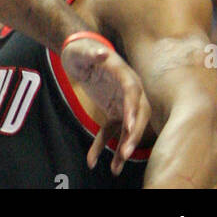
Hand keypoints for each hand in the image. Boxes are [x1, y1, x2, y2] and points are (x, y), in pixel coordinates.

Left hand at [60, 35, 150, 175]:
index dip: (133, 108)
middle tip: (125, 153)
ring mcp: (122, 101)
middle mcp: (129, 89)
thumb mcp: (82, 50)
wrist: (78, 52)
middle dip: (134, 134)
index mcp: (123, 72)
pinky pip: (112, 131)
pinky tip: (92, 159)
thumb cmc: (80, 49)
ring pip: (128, 127)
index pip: (133, 91)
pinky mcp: (114, 110)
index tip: (130, 125)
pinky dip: (104, 145)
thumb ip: (92, 52)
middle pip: (138, 114)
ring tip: (116, 167)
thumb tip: (103, 53)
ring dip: (123, 147)